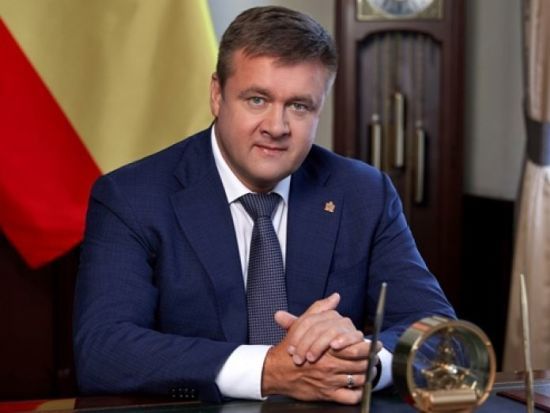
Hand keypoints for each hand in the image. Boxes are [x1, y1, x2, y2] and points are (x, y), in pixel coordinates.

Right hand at [261, 294, 377, 403]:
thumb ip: (320, 309)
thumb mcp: (303, 324)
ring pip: (358, 380)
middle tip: (375, 359)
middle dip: (371, 361)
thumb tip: (335, 298)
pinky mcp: (327, 395)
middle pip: (360, 364)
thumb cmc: (290, 348)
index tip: (376, 345)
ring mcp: (330, 381)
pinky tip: (359, 389)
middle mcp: (331, 365)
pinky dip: (358, 394)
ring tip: (368, 371)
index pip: (356, 348)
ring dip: (366, 376)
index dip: (370, 347)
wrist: (275, 371)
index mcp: (328, 348)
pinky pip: (350, 397)